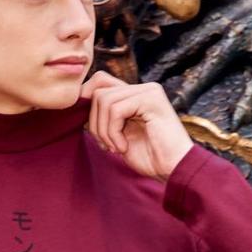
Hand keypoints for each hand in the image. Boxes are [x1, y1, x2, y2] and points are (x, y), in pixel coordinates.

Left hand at [79, 71, 194, 181]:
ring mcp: (148, 91)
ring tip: (117, 148)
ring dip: (104, 131)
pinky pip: (115, 110)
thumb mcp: (119, 135)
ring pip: (103, 100)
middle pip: (98, 91)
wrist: (174, 170)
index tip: (92, 131)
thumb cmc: (149, 157)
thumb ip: (104, 117)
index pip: (99, 82)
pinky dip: (113, 133)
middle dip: (95, 123)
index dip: (87, 102)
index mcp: (134, 94)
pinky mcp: (151, 99)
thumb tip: (77, 103)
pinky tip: (123, 147)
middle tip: (106, 145)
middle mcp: (142, 88)